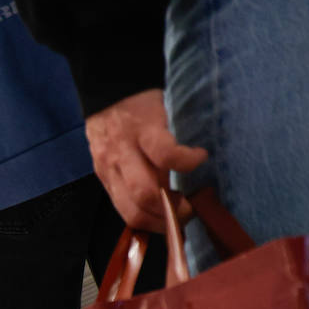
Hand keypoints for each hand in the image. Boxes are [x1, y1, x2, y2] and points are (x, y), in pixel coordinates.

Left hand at [84, 89, 208, 231]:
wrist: (110, 81)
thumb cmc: (120, 121)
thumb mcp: (118, 153)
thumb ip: (131, 176)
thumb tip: (161, 206)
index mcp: (109, 175)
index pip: (128, 214)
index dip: (155, 227)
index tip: (175, 227)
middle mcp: (113, 165)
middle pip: (137, 206)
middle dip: (166, 218)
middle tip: (187, 215)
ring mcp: (126, 148)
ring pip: (146, 189)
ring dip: (174, 200)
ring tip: (193, 196)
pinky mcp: (144, 127)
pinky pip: (166, 154)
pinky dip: (186, 161)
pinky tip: (198, 157)